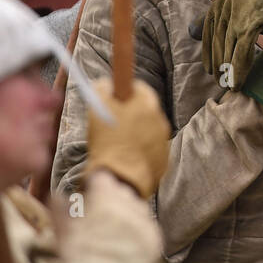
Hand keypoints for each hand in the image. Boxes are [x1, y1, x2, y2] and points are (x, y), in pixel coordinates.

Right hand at [62, 172, 162, 262]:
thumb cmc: (79, 257)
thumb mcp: (64, 230)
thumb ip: (60, 209)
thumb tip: (56, 196)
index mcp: (105, 197)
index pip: (103, 177)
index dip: (95, 185)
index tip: (91, 194)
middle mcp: (128, 204)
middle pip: (122, 192)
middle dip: (112, 200)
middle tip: (102, 217)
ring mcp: (144, 220)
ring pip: (138, 209)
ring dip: (128, 215)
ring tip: (115, 234)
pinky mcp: (155, 238)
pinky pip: (148, 229)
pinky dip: (139, 234)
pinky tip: (126, 246)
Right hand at [87, 78, 170, 197]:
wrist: (119, 179)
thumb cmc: (108, 141)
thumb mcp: (98, 108)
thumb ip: (102, 89)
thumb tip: (105, 83)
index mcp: (148, 105)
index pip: (140, 87)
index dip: (124, 90)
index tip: (113, 97)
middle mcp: (161, 122)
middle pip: (145, 110)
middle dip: (129, 113)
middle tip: (111, 121)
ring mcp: (164, 144)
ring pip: (147, 132)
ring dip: (134, 133)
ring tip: (115, 143)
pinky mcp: (162, 163)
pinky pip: (149, 152)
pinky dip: (138, 152)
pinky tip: (124, 158)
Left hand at [202, 0, 262, 87]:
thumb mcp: (255, 9)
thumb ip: (234, 20)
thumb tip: (206, 36)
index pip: (210, 24)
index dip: (208, 48)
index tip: (209, 67)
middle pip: (218, 36)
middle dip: (218, 62)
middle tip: (220, 81)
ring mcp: (242, 7)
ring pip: (229, 44)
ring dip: (228, 69)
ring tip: (230, 86)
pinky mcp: (253, 18)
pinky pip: (242, 48)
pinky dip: (239, 67)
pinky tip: (238, 82)